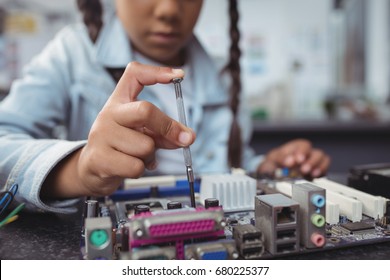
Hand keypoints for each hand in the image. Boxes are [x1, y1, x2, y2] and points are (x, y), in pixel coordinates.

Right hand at [43, 62, 194, 197]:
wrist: (92, 170)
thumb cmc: (122, 146)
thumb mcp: (143, 133)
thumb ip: (164, 132)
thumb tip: (187, 137)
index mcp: (119, 102)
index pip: (134, 74)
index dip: (157, 72)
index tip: (179, 75)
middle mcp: (108, 114)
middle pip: (145, 111)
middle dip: (168, 127)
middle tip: (186, 139)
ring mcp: (102, 135)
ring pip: (146, 146)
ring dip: (150, 156)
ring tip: (138, 157)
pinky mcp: (99, 158)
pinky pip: (136, 166)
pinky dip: (140, 170)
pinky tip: (130, 167)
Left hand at [257, 139, 329, 177]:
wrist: (273, 172)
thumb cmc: (274, 162)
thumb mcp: (272, 158)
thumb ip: (280, 158)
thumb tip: (289, 161)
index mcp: (296, 147)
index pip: (304, 145)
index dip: (302, 152)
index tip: (298, 160)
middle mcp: (307, 153)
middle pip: (317, 153)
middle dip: (311, 162)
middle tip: (303, 170)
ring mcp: (313, 163)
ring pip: (323, 160)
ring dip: (318, 167)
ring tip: (309, 173)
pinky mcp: (316, 172)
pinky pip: (324, 170)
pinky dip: (321, 173)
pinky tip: (314, 176)